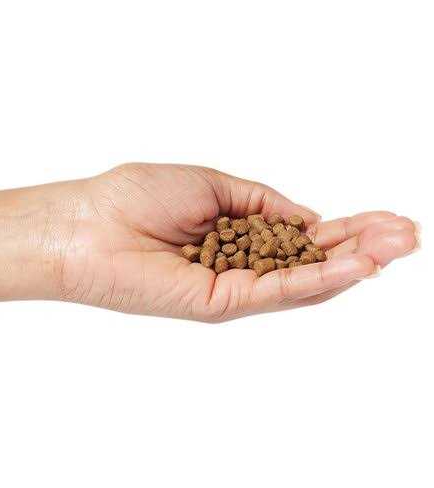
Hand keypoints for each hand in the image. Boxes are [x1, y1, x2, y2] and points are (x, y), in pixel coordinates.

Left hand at [57, 163, 417, 321]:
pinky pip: (274, 292)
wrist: (86, 224)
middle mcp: (237, 265)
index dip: (343, 228)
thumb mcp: (212, 184)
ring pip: (302, 281)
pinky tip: (352, 266)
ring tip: (396, 247)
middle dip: (361, 248)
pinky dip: (314, 280)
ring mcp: (230, 288)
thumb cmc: (135, 196)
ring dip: (352, 265)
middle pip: (310, 262)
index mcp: (235, 235)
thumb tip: (308, 215)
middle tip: (408, 236)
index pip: (301, 236)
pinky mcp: (216, 303)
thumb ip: (261, 201)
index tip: (385, 218)